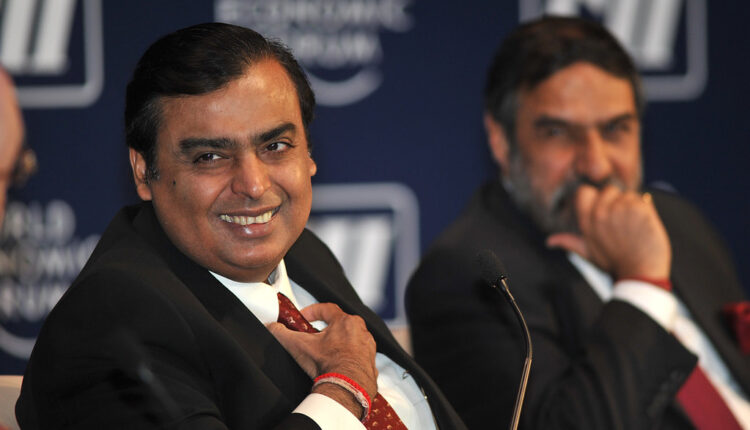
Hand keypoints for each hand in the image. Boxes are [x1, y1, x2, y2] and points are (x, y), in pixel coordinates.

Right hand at [267, 303, 377, 414]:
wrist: (348, 387)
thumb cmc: (329, 365)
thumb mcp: (299, 346)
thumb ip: (283, 334)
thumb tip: (273, 327)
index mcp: (345, 322)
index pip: (327, 308)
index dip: (312, 311)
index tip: (303, 317)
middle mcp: (361, 331)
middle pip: (340, 324)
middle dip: (326, 330)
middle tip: (314, 339)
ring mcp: (368, 348)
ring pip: (351, 340)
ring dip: (339, 345)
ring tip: (326, 356)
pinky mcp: (370, 364)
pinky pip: (358, 358)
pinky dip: (348, 360)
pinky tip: (337, 367)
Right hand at [546, 185, 671, 278]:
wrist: (641, 273)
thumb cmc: (615, 264)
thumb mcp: (588, 253)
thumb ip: (569, 242)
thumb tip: (550, 241)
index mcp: (587, 221)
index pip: (585, 192)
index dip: (595, 197)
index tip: (604, 208)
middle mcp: (600, 213)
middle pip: (609, 190)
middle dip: (618, 202)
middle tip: (623, 223)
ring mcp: (620, 210)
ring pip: (628, 195)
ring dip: (634, 207)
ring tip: (635, 227)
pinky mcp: (639, 210)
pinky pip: (643, 200)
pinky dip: (647, 210)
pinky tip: (644, 226)